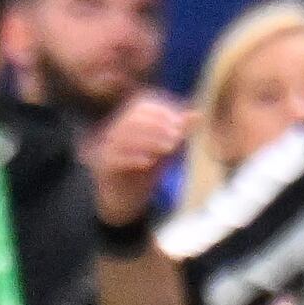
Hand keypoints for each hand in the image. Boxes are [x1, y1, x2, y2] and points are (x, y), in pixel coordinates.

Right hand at [84, 92, 190, 228]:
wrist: (125, 198)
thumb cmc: (147, 170)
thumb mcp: (166, 150)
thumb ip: (178, 133)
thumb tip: (198, 115)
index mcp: (129, 121)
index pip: (143, 106)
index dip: (162, 113)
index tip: (180, 125)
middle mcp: (116, 130)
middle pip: (133, 118)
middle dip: (158, 126)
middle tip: (177, 138)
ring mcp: (108, 147)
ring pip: (124, 136)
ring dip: (149, 140)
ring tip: (169, 149)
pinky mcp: (105, 165)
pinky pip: (115, 157)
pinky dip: (133, 158)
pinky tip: (150, 163)